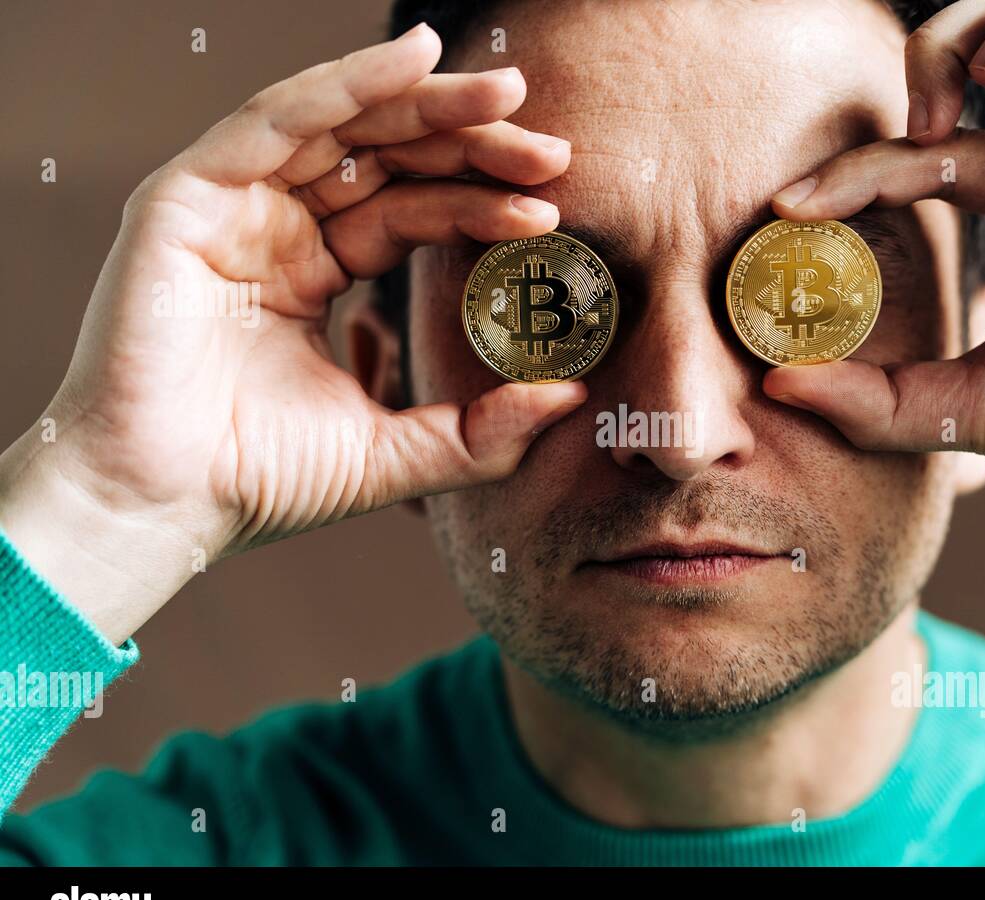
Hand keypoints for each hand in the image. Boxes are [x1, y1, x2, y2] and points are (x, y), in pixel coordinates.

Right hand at [0, 24, 585, 641]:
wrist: (164, 506)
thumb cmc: (260, 482)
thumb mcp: (395, 452)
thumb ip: (482, 431)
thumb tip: (572, 394)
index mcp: (315, 273)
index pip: (410, 213)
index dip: (479, 203)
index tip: (552, 207)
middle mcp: (277, 229)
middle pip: (386, 161)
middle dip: (470, 146)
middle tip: (552, 149)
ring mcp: (233, 208)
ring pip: (341, 128)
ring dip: (426, 105)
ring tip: (507, 94)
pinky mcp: (189, 196)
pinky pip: (275, 121)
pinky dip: (344, 87)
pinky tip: (412, 62)